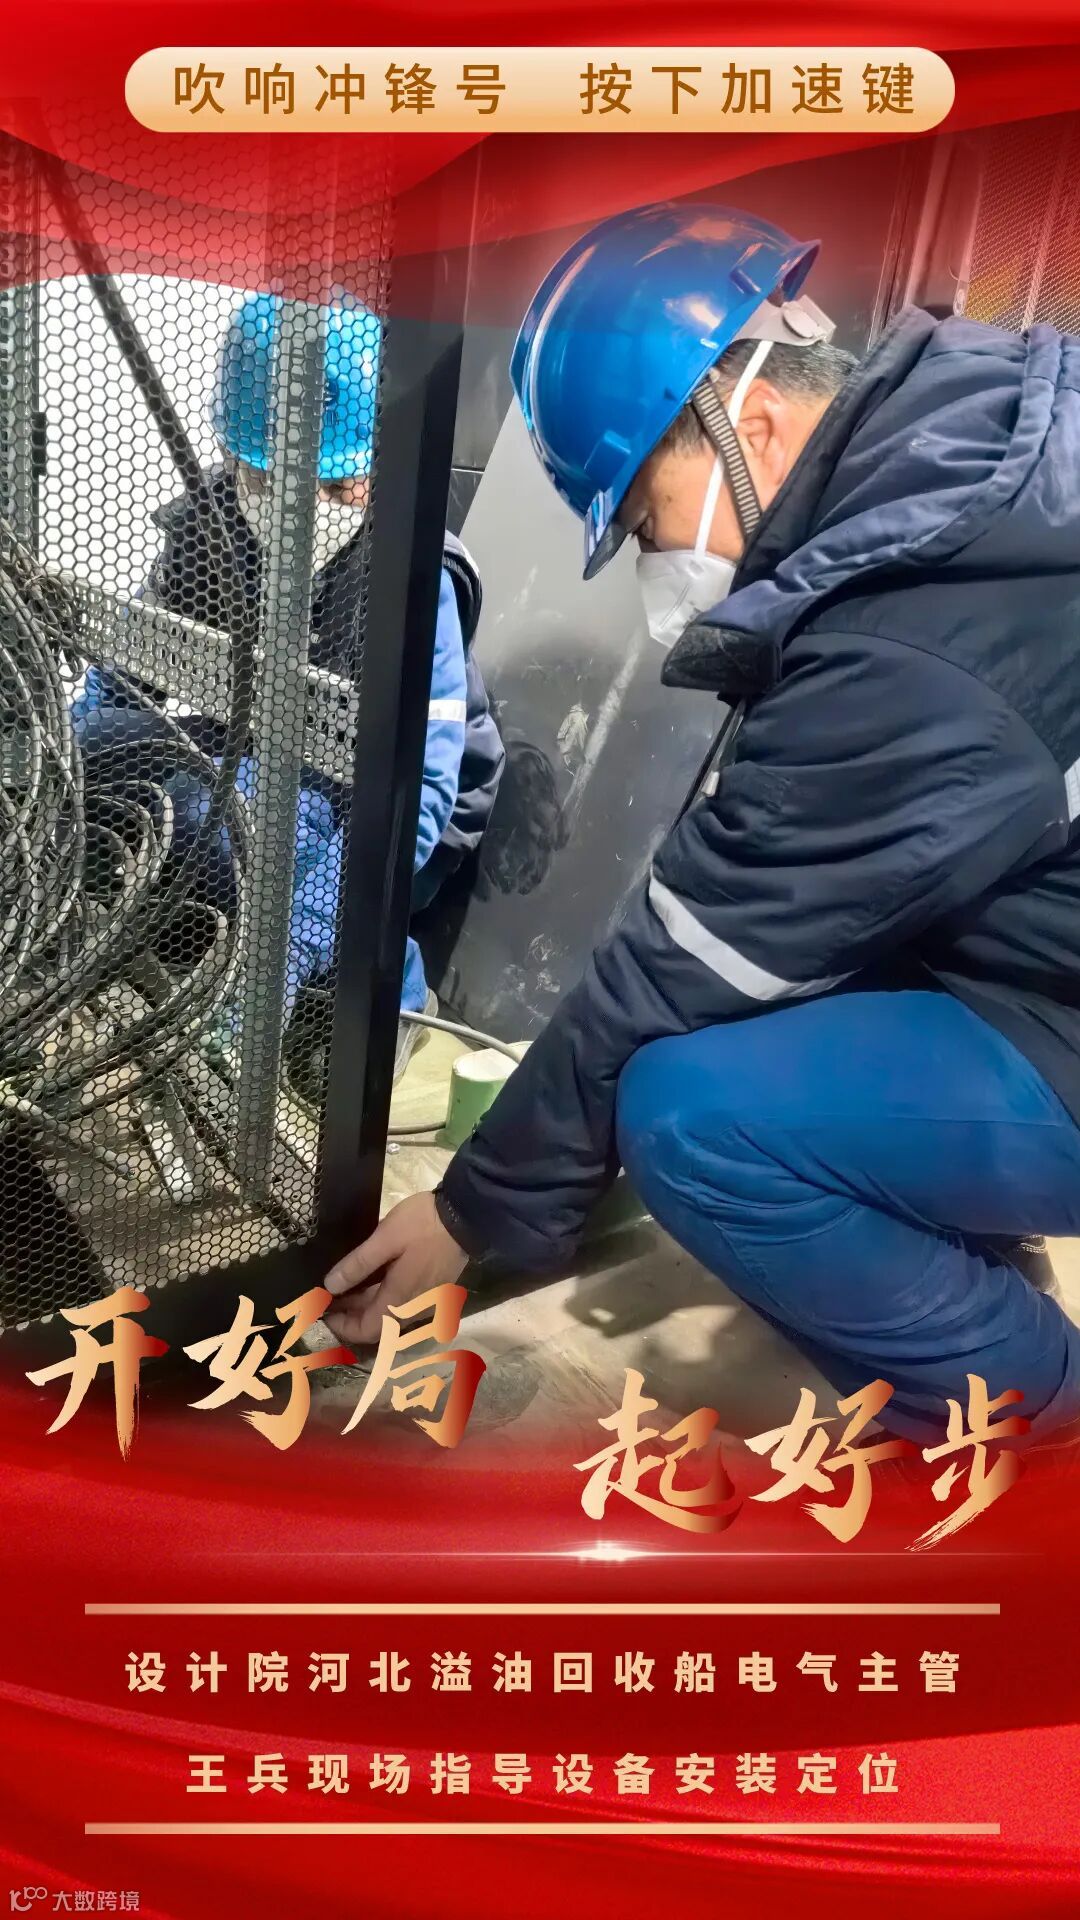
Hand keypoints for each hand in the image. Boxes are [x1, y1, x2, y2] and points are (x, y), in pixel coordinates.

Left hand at [323, 1192, 468, 1344]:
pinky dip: (385, 1299)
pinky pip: (403, 1304)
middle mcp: (413, 1308)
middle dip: (352, 1316)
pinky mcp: (435, 1289)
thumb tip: (330, 1286)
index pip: (366, 1330)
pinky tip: (375, 1280)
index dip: (342, 1327)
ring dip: (368, 1307)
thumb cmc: (423, 1225)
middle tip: (330, 1296)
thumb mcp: (384, 1239)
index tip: (323, 1311)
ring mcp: (426, 1300)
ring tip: (346, 1287)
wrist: (467, 1215)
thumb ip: (357, 1265)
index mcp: (399, 1301)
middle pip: (378, 1326)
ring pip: (391, 1315)